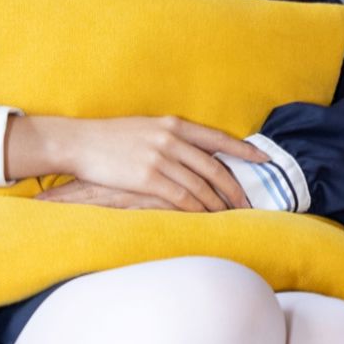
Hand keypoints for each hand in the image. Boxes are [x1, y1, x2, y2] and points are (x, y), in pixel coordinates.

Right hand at [8, 113, 265, 211]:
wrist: (79, 142)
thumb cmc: (109, 138)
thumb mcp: (145, 128)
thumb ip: (170, 137)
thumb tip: (191, 152)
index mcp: (173, 124)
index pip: (217, 138)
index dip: (243, 150)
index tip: (263, 158)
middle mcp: (171, 139)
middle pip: (214, 166)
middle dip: (235, 187)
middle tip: (248, 203)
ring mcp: (160, 158)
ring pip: (201, 185)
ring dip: (218, 203)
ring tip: (231, 216)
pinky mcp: (148, 178)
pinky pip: (182, 197)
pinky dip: (198, 210)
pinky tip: (206, 218)